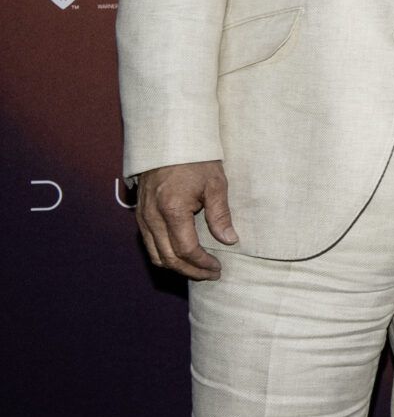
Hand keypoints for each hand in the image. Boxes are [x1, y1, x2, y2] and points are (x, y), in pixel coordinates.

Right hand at [134, 160, 235, 279]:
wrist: (168, 142)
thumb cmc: (195, 160)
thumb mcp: (215, 183)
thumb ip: (220, 214)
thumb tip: (229, 240)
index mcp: (172, 210)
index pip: (185, 249)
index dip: (202, 263)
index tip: (218, 268)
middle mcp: (152, 218)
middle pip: (168, 258)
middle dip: (191, 270)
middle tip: (211, 274)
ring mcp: (143, 218)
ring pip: (155, 255)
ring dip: (177, 266)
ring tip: (198, 269)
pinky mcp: (140, 216)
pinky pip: (149, 244)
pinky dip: (165, 255)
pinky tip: (182, 256)